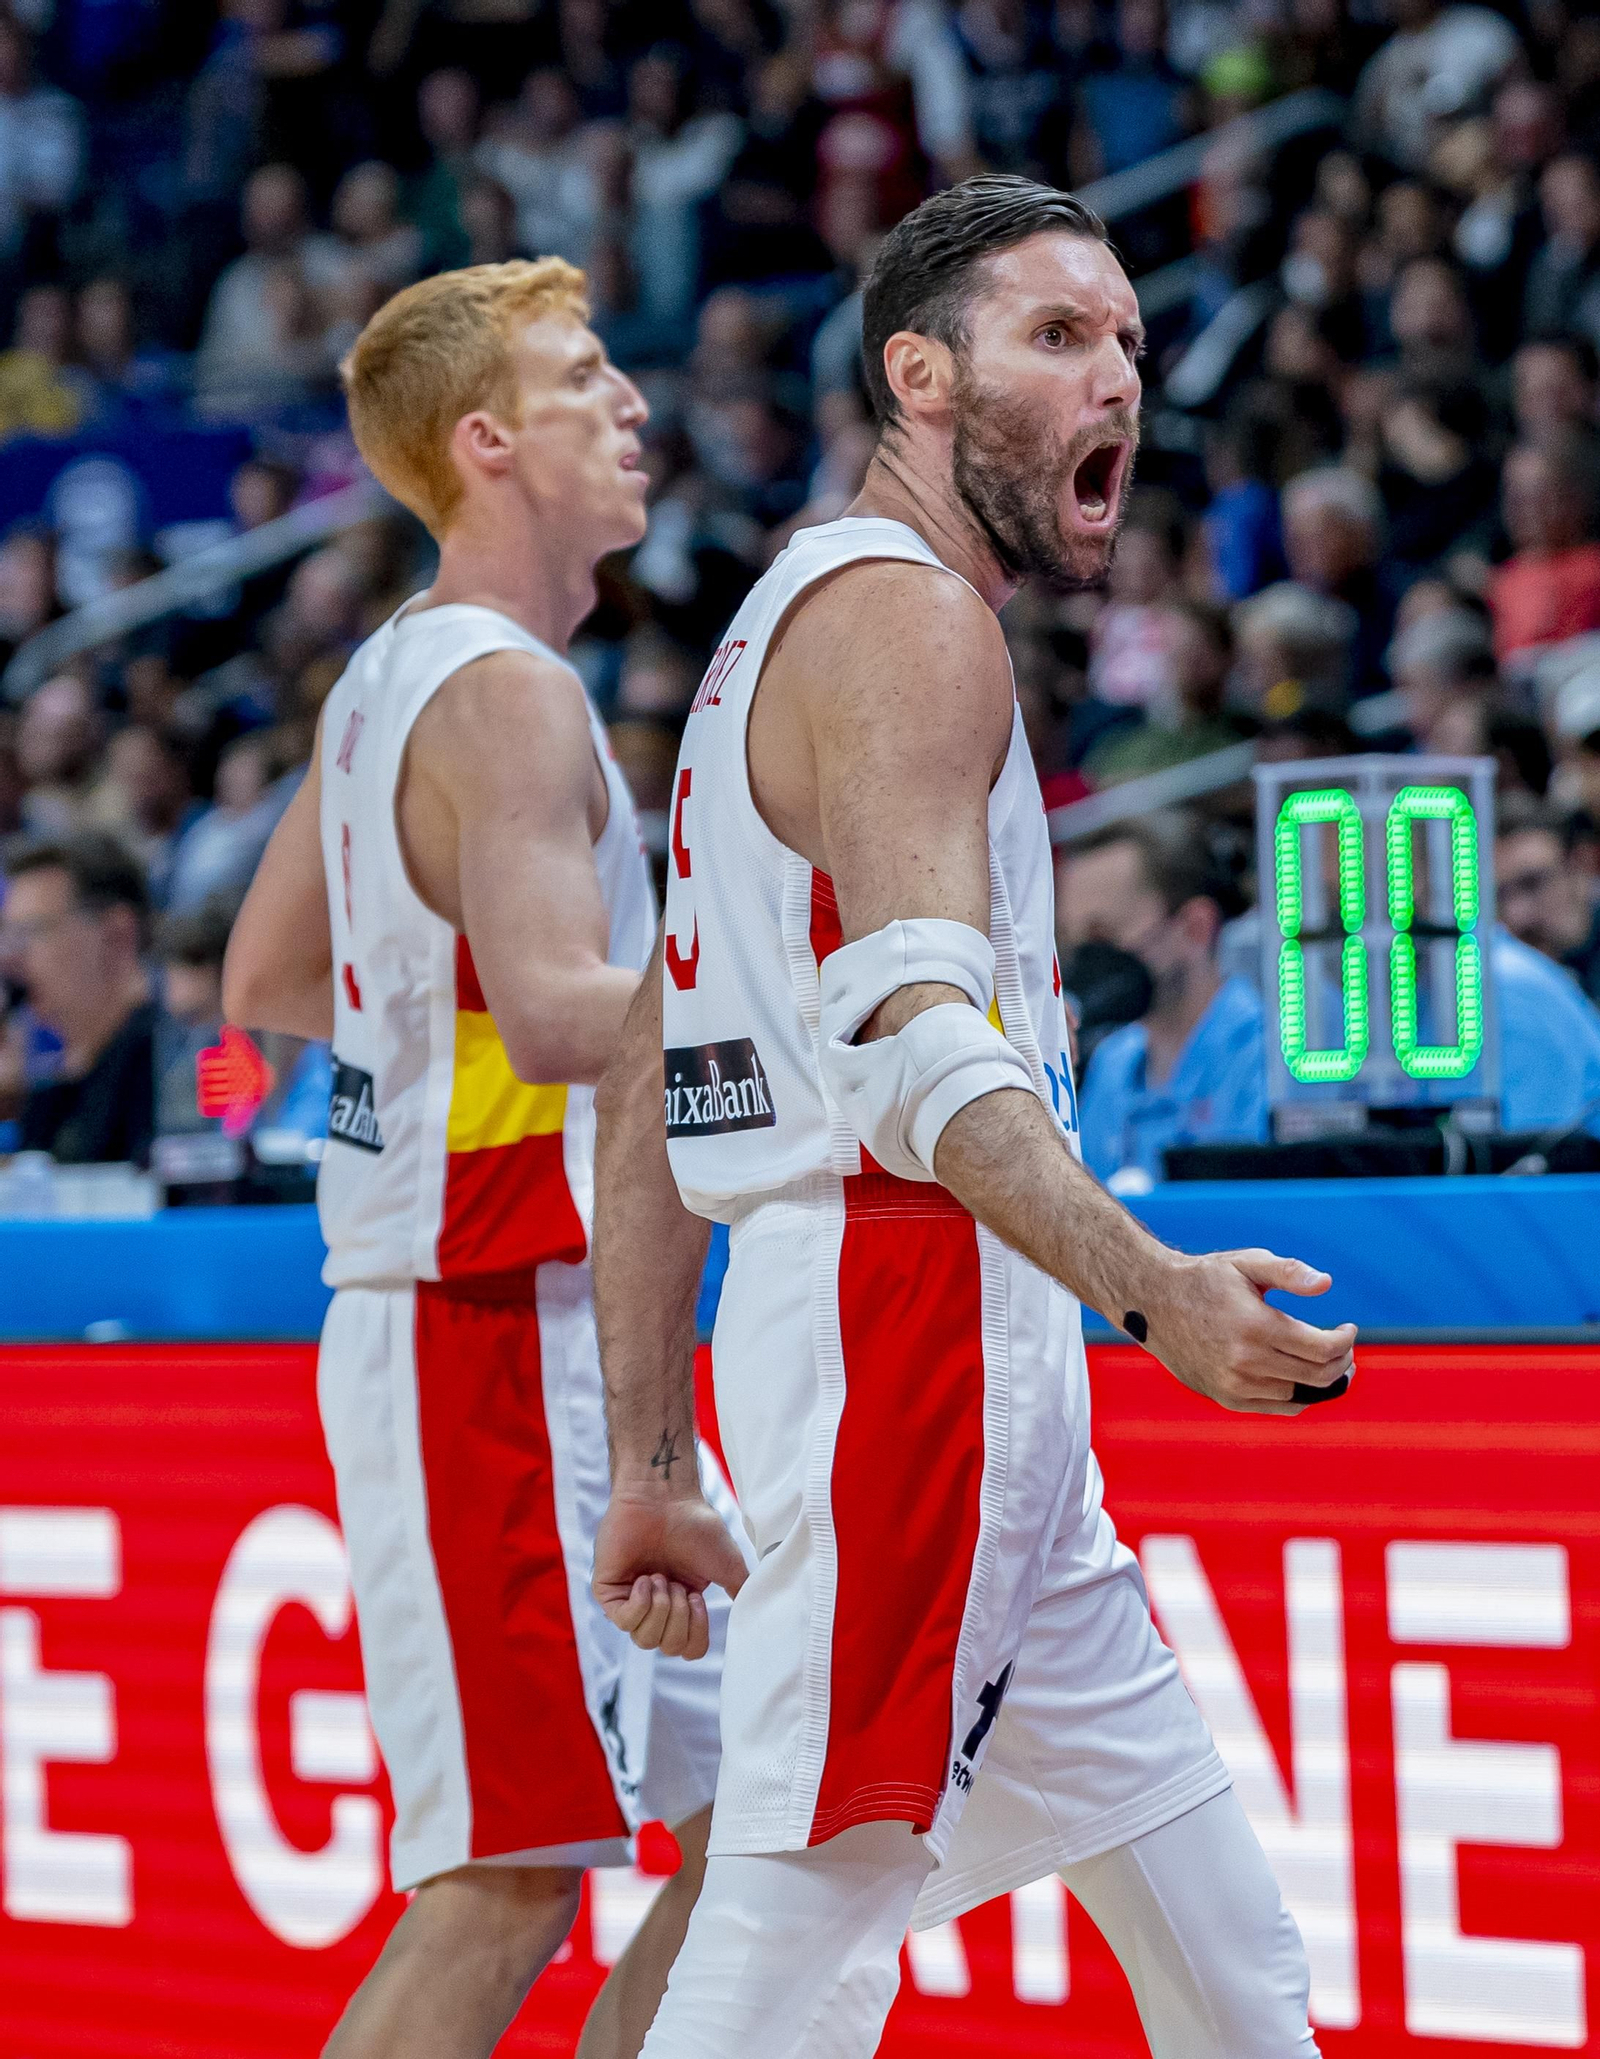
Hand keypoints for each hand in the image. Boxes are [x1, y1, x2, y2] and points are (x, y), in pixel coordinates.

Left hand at [592, 1490, 747, 1658]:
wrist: (665, 1498)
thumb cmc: (695, 1525)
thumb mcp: (728, 1565)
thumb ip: (740, 1595)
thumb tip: (750, 1623)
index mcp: (684, 1606)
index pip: (688, 1649)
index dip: (696, 1633)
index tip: (698, 1598)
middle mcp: (657, 1607)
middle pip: (668, 1647)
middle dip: (679, 1616)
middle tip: (678, 1584)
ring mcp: (631, 1601)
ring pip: (645, 1639)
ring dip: (660, 1607)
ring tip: (660, 1577)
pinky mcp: (608, 1592)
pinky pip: (623, 1621)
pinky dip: (640, 1603)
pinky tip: (645, 1578)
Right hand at [1139, 1248, 1355, 1416]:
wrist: (1153, 1302)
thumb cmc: (1205, 1278)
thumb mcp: (1246, 1263)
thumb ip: (1289, 1272)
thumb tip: (1326, 1284)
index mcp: (1255, 1326)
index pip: (1322, 1349)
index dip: (1344, 1341)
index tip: (1348, 1329)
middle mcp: (1245, 1362)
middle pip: (1318, 1376)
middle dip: (1341, 1361)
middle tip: (1345, 1347)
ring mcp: (1234, 1385)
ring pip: (1299, 1394)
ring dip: (1321, 1380)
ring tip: (1327, 1362)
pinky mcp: (1226, 1398)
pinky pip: (1277, 1407)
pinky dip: (1298, 1396)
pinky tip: (1303, 1379)